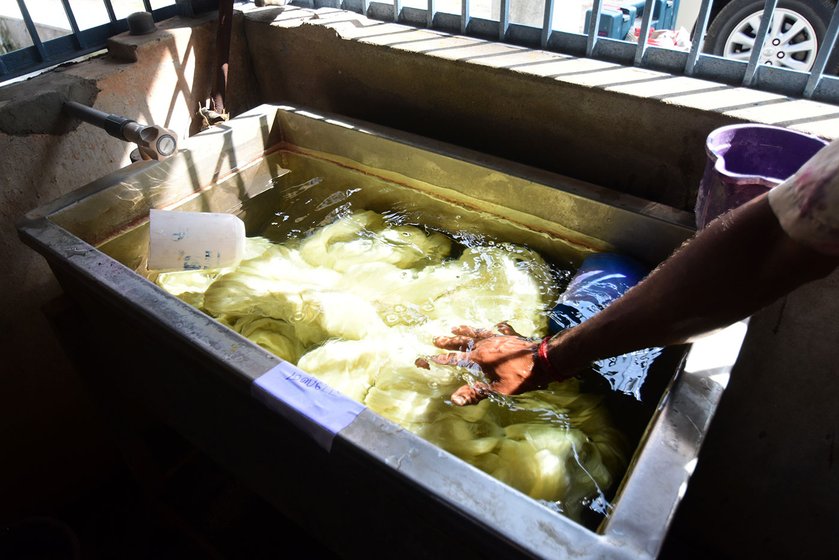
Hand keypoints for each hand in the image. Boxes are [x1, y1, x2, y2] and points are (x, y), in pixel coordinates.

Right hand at [419, 323, 550, 405]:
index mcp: (480, 358)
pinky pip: (497, 329)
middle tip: (437, 339)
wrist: (544, 360)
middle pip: (464, 342)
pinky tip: (494, 325)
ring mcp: (497, 338)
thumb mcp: (497, 390)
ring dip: (465, 331)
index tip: (433, 357)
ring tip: (455, 327)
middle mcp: (485, 345)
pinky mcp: (509, 336)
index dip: (445, 359)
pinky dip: (493, 328)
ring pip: (477, 333)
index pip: (458, 359)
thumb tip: (454, 399)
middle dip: (449, 342)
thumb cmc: (521, 377)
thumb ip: (475, 393)